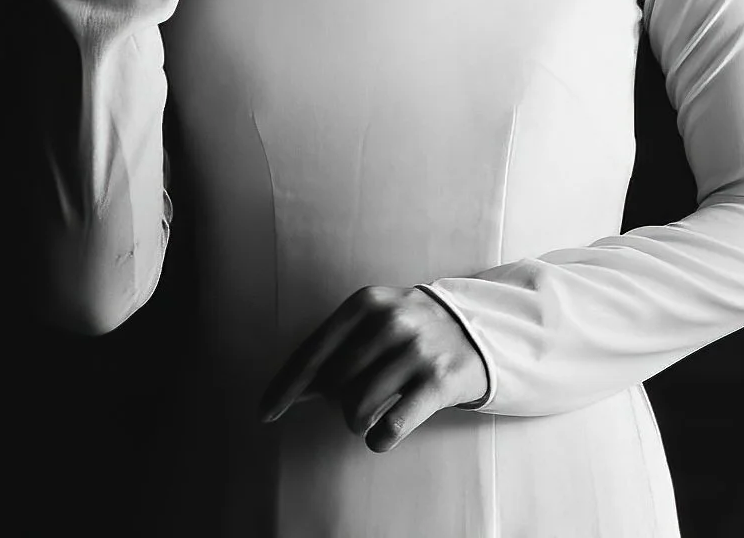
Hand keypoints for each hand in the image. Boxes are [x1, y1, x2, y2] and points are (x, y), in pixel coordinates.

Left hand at [258, 286, 488, 452]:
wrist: (478, 330)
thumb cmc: (410, 331)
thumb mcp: (372, 323)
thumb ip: (332, 351)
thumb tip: (288, 394)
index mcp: (367, 303)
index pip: (313, 352)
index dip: (286, 388)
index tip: (265, 414)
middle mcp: (392, 321)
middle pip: (334, 385)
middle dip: (336, 402)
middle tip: (355, 398)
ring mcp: (418, 350)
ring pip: (358, 408)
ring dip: (357, 422)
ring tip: (371, 415)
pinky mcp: (440, 380)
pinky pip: (391, 427)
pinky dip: (379, 439)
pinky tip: (382, 435)